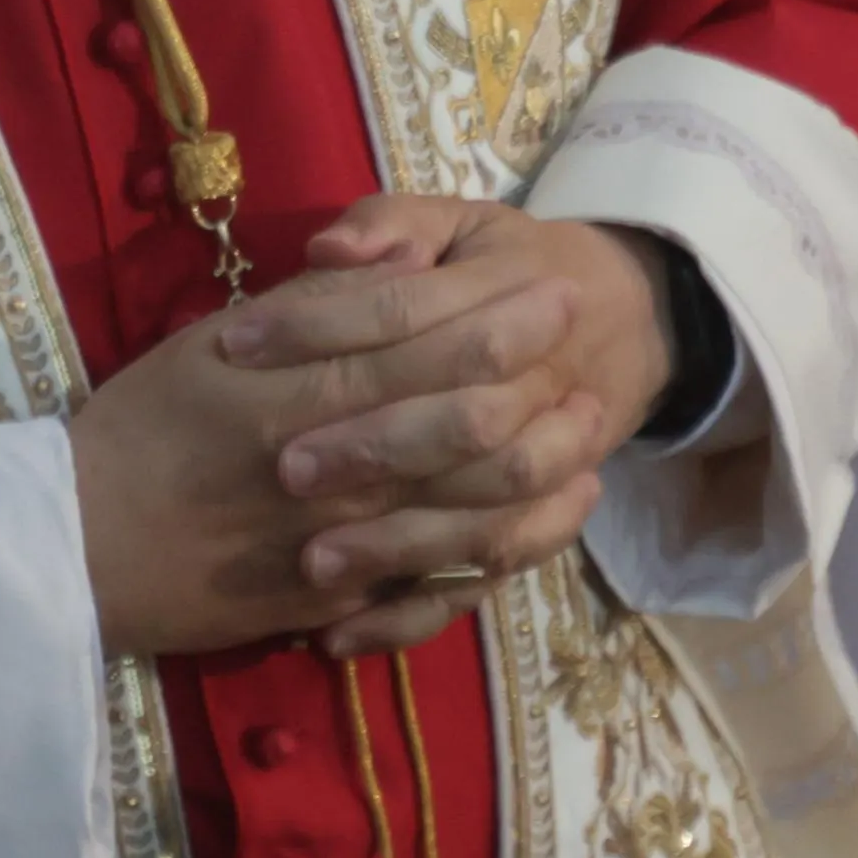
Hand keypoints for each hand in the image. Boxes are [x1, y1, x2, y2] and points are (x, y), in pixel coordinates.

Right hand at [65, 218, 640, 663]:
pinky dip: (502, 554)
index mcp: (302, 389)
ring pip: (472, 510)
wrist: (78, 544)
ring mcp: (343, 545)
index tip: (553, 288)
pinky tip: (540, 526)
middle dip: (542, 384)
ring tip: (589, 434)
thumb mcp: (215, 344)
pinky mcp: (338, 603)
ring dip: (543, 470)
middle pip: (467, 424)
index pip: (425, 342)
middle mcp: (335, 468)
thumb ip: (309, 315)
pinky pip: (439, 584)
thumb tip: (388, 275)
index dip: (499, 316)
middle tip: (588, 352)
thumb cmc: (142, 427)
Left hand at [263, 198, 675, 654]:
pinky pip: (480, 587)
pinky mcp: (528, 528)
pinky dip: (410, 619)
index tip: (236, 344)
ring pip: (486, 523)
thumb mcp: (458, 225)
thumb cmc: (504, 271)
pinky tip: (335, 634)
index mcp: (511, 292)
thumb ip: (393, 223)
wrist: (620, 322)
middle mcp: (540, 385)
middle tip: (283, 469)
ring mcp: (544, 466)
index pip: (408, 309)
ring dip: (399, 546)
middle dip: (374, 448)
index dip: (317, 323)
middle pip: (465, 425)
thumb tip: (330, 250)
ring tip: (307, 565)